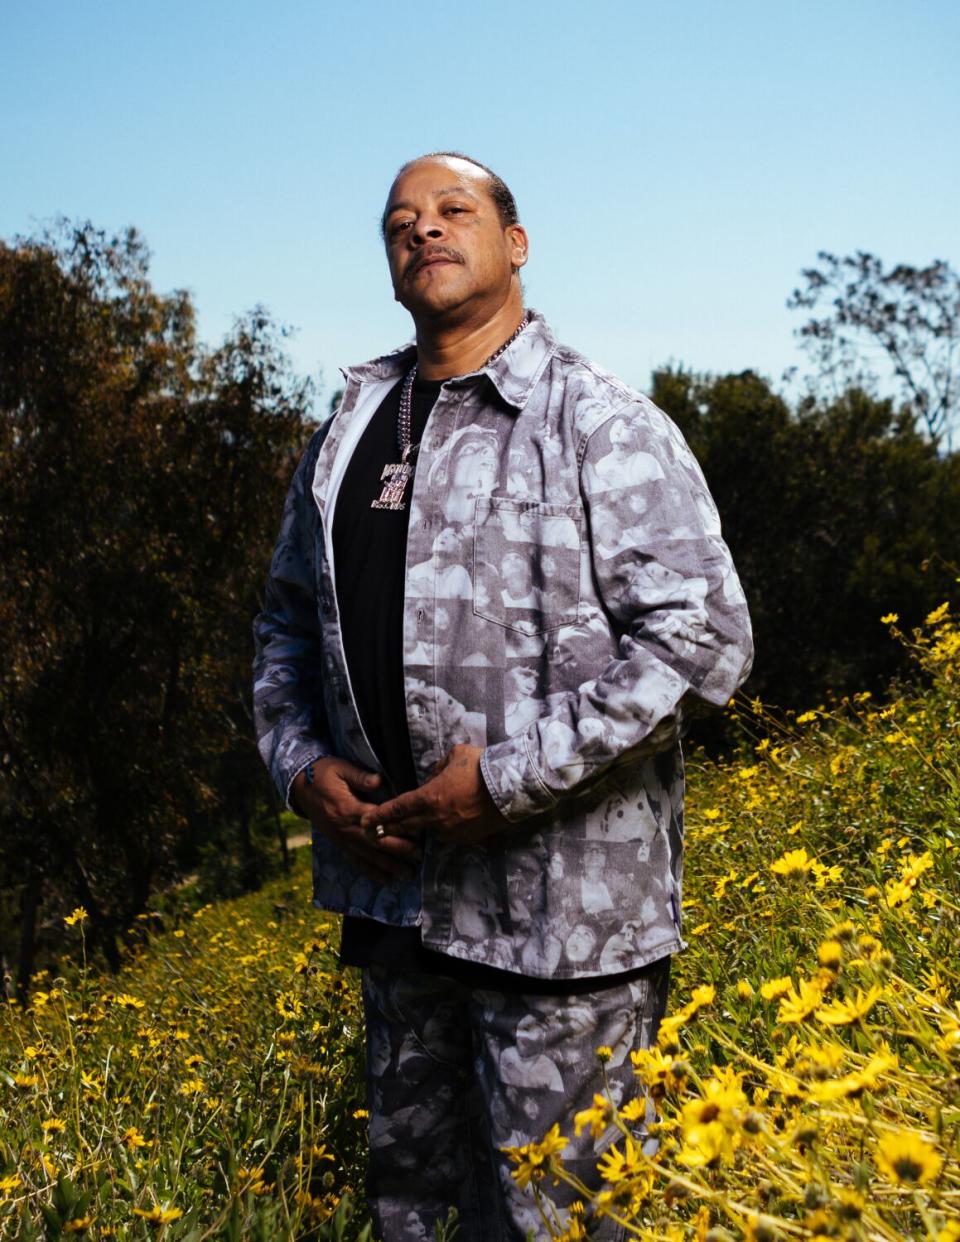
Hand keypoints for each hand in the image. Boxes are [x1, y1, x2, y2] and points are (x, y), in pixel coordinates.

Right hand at [293, 757, 421, 884]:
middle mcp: (346, 828)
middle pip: (376, 843)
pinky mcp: (339, 844)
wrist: (300, 787)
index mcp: (349, 809)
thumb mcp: (341, 768)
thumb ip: (360, 776)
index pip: (377, 822)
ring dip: (388, 867)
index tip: (416, 834)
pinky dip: (371, 872)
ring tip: (407, 875)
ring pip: (368, 857)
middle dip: (398, 852)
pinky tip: (385, 880)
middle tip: (419, 858)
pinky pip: (356, 861)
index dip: (396, 828)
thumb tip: (380, 781)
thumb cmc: (323, 774)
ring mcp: (342, 839)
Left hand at [358, 744, 508, 845]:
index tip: (365, 821)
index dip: (380, 815)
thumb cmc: (481, 766)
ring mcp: (451, 832)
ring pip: (428, 831)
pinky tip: (444, 824)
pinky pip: (447, 835)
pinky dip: (442, 829)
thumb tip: (432, 777)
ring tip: (410, 828)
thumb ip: (438, 768)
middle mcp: (437, 819)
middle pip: (406, 827)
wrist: (511, 787)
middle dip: (389, 829)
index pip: (398, 808)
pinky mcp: (466, 839)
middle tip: (373, 833)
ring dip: (420, 829)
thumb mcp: (455, 756)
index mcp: (430, 797)